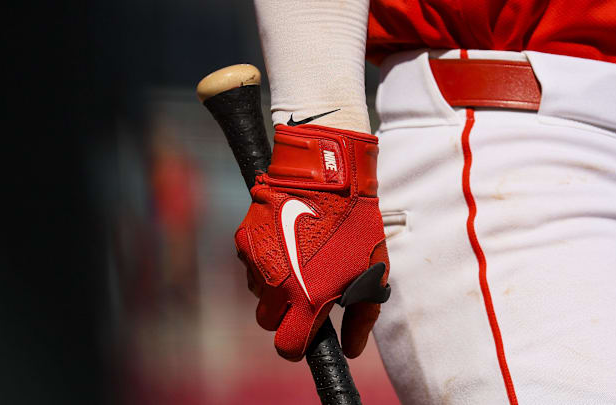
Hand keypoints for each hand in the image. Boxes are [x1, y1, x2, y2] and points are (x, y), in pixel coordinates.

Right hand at [235, 124, 388, 360]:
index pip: (287, 347)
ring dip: (272, 287)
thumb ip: (361, 316)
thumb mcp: (372, 272)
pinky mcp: (243, 239)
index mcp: (307, 298)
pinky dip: (264, 261)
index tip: (306, 336)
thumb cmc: (355, 224)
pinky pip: (250, 265)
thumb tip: (350, 348)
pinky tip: (285, 242)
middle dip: (283, 315)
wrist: (327, 174)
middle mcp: (275, 285)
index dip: (296, 346)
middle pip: (267, 323)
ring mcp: (256, 262)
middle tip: (304, 294)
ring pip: (257, 293)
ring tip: (297, 261)